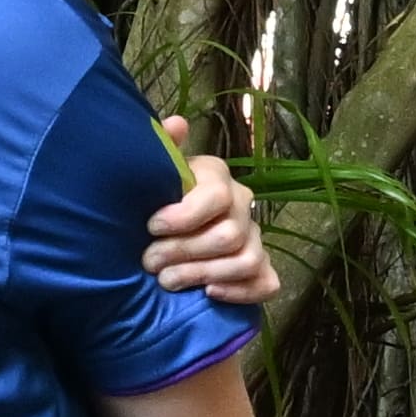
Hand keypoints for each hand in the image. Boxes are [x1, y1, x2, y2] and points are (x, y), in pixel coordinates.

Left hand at [141, 151, 287, 309]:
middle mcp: (242, 206)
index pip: (216, 195)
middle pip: (229, 235)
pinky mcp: (262, 271)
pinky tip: (208, 293)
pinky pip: (266, 283)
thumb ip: (162, 150)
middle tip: (149, 262)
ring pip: (246, 260)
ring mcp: (256, 240)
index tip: (151, 226)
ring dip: (202, 273)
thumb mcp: (151, 175)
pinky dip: (238, 291)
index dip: (184, 215)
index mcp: (217, 178)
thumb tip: (175, 123)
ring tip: (166, 281)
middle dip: (184, 251)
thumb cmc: (152, 205)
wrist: (156, 241)